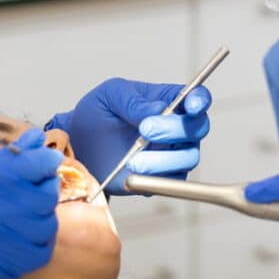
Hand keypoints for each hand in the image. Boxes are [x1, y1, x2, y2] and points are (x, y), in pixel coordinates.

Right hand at [0, 129, 62, 278]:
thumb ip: (0, 155)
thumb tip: (36, 138)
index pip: (34, 165)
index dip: (46, 160)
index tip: (46, 160)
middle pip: (45, 196)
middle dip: (46, 187)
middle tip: (34, 187)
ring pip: (46, 226)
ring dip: (42, 216)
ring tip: (27, 213)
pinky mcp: (0, 268)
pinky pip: (38, 255)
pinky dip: (39, 243)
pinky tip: (25, 236)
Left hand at [50, 78, 211, 194]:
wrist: (79, 147)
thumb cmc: (97, 115)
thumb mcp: (110, 96)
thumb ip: (133, 100)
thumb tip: (156, 109)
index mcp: (167, 101)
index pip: (196, 98)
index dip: (200, 101)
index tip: (192, 105)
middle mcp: (175, 128)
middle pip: (197, 128)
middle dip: (174, 129)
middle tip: (145, 130)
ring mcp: (171, 154)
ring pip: (188, 157)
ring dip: (163, 159)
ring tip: (133, 160)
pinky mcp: (161, 178)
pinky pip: (172, 183)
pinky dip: (156, 180)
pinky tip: (133, 175)